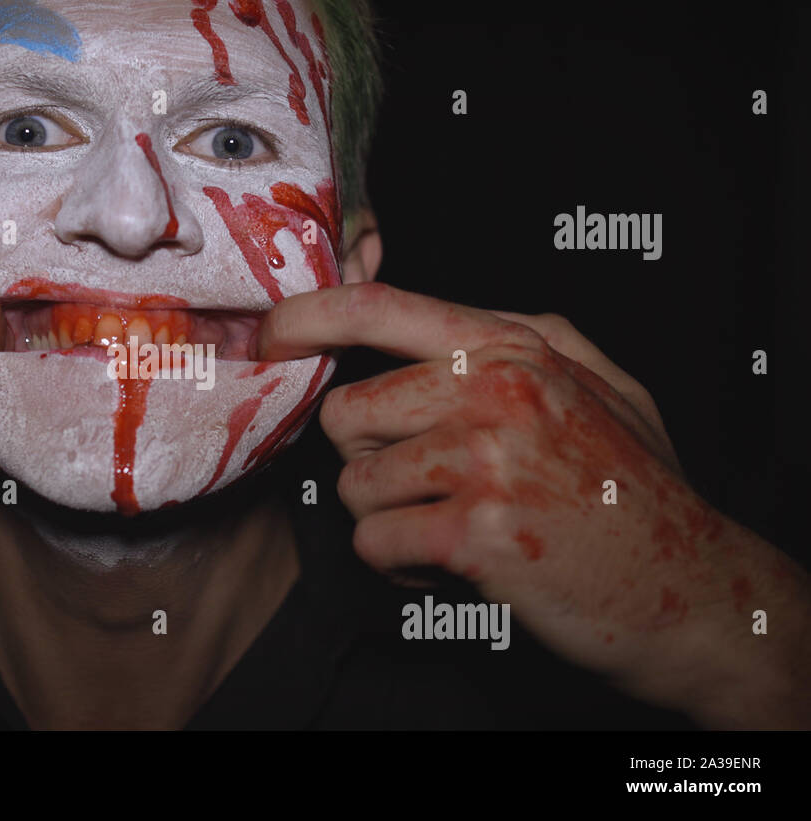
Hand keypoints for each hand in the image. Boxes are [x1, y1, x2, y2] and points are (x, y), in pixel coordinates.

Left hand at [257, 281, 810, 727]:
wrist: (690, 586)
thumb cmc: (631, 485)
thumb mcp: (594, 379)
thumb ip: (509, 337)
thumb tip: (399, 310)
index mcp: (514, 346)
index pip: (381, 308)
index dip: (309, 315)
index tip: (270, 333)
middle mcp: (496, 388)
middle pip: (345, 413)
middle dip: (371, 461)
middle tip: (431, 486)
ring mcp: (487, 456)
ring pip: (353, 484)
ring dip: (390, 519)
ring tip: (455, 526)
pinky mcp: (477, 530)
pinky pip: (373, 541)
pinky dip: (401, 566)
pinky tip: (458, 563)